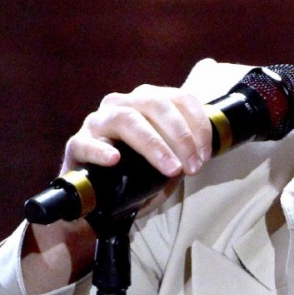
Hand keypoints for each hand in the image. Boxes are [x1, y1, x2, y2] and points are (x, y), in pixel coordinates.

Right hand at [65, 84, 211, 180]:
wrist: (100, 196)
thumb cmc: (138, 171)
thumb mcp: (170, 155)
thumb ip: (188, 144)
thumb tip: (215, 142)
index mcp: (147, 100)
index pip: (179, 98)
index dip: (197, 124)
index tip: (207, 154)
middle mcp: (122, 103)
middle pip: (154, 105)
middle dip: (180, 136)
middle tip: (193, 167)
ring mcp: (97, 122)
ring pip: (126, 120)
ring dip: (153, 144)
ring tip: (170, 169)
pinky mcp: (77, 144)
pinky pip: (86, 142)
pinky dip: (101, 150)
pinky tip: (115, 160)